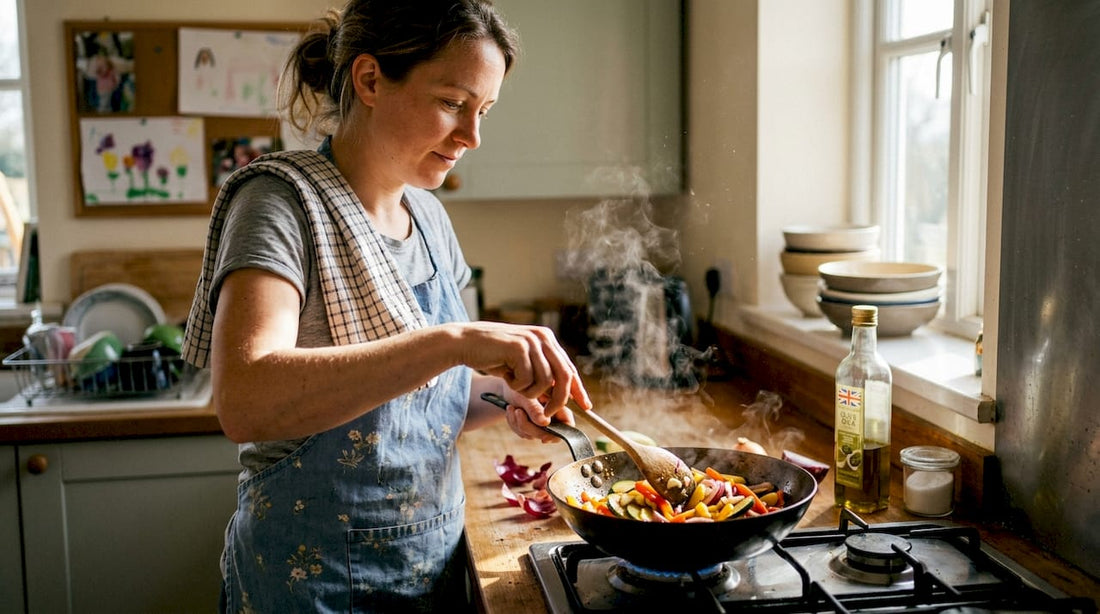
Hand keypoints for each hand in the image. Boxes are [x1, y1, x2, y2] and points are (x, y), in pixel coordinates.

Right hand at [456, 322, 590, 421]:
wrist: (464, 342)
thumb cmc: (492, 356)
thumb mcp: (521, 364)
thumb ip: (541, 374)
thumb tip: (561, 398)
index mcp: (547, 339)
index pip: (569, 367)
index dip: (579, 389)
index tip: (586, 406)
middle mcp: (543, 337)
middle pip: (564, 375)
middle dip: (558, 400)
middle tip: (548, 414)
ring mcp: (532, 341)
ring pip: (544, 381)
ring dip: (528, 391)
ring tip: (513, 382)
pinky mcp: (520, 347)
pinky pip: (527, 379)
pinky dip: (516, 385)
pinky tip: (505, 374)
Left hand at [499, 389, 573, 443]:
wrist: (507, 385)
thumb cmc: (519, 385)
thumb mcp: (526, 395)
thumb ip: (535, 409)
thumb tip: (545, 423)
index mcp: (558, 403)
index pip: (567, 423)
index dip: (559, 432)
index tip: (544, 438)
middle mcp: (552, 414)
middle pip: (548, 433)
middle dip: (530, 427)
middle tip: (518, 412)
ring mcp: (541, 422)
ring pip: (533, 435)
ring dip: (519, 424)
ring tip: (512, 407)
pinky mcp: (530, 426)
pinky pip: (524, 433)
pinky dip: (514, 423)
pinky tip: (510, 410)